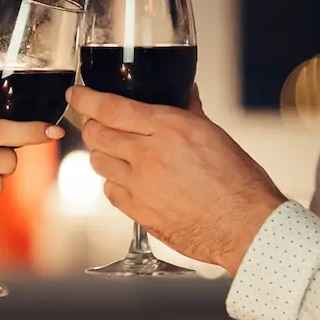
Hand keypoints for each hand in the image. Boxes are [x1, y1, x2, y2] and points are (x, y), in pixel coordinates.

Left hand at [67, 85, 286, 272]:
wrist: (245, 225)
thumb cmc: (238, 182)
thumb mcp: (214, 134)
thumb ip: (189, 111)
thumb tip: (183, 94)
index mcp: (168, 128)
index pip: (110, 108)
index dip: (85, 99)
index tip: (75, 95)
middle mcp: (148, 155)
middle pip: (96, 134)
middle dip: (93, 126)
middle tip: (100, 125)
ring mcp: (139, 185)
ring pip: (98, 162)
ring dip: (103, 154)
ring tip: (119, 154)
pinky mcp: (138, 211)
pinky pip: (110, 190)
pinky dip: (114, 182)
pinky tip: (130, 181)